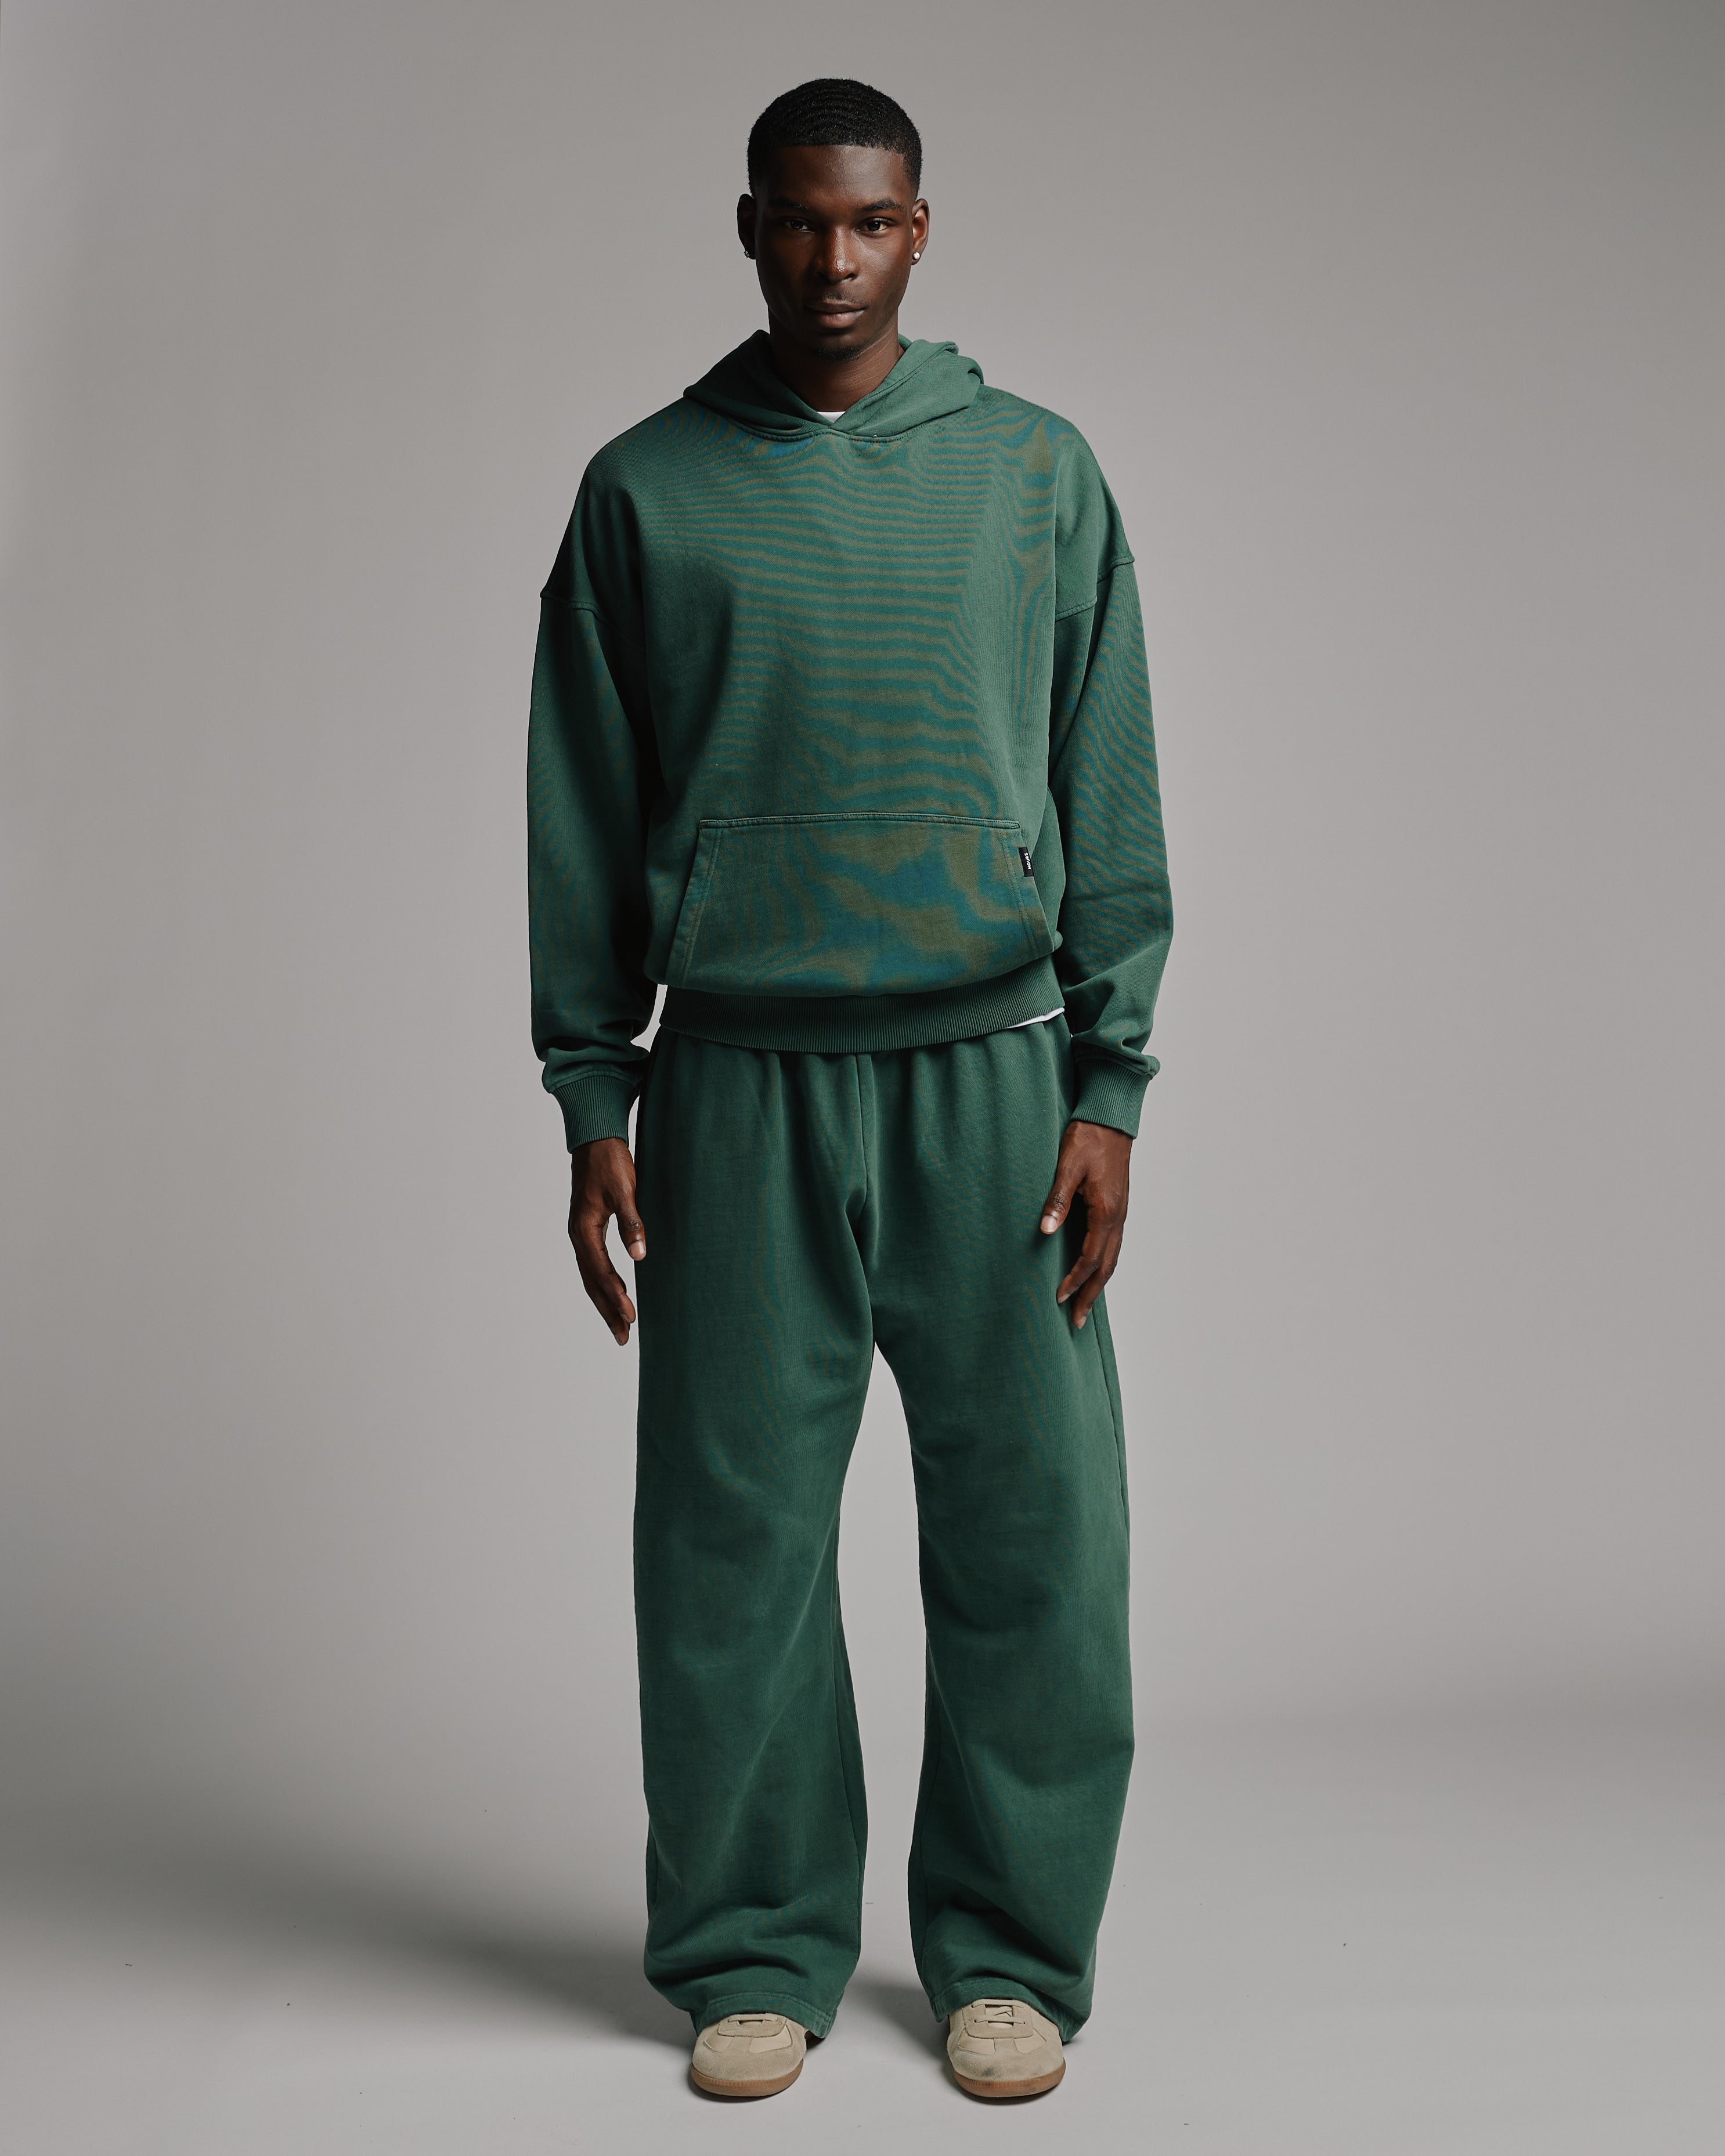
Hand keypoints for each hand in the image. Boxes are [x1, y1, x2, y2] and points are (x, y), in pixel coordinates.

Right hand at [568, 1137, 645, 1344]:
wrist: (596, 1138)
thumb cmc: (610, 1161)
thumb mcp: (624, 1189)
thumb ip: (631, 1221)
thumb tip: (640, 1256)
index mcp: (584, 1230)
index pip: (601, 1273)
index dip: (616, 1298)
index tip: (631, 1319)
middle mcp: (578, 1236)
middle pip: (592, 1282)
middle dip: (607, 1310)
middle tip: (623, 1338)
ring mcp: (582, 1233)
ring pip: (592, 1276)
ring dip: (605, 1301)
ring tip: (620, 1325)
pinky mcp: (588, 1228)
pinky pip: (594, 1264)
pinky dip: (604, 1283)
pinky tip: (615, 1292)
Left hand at [1039, 1120, 1131, 1328]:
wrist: (1110, 1119)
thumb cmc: (1088, 1139)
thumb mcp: (1067, 1166)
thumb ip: (1057, 1199)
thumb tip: (1046, 1230)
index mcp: (1106, 1212)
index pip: (1090, 1258)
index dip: (1075, 1280)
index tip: (1059, 1298)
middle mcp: (1118, 1218)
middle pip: (1106, 1267)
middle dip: (1091, 1295)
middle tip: (1077, 1320)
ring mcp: (1120, 1214)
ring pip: (1112, 1258)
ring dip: (1098, 1284)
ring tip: (1085, 1304)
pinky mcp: (1117, 1208)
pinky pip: (1112, 1245)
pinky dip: (1103, 1265)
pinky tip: (1092, 1271)